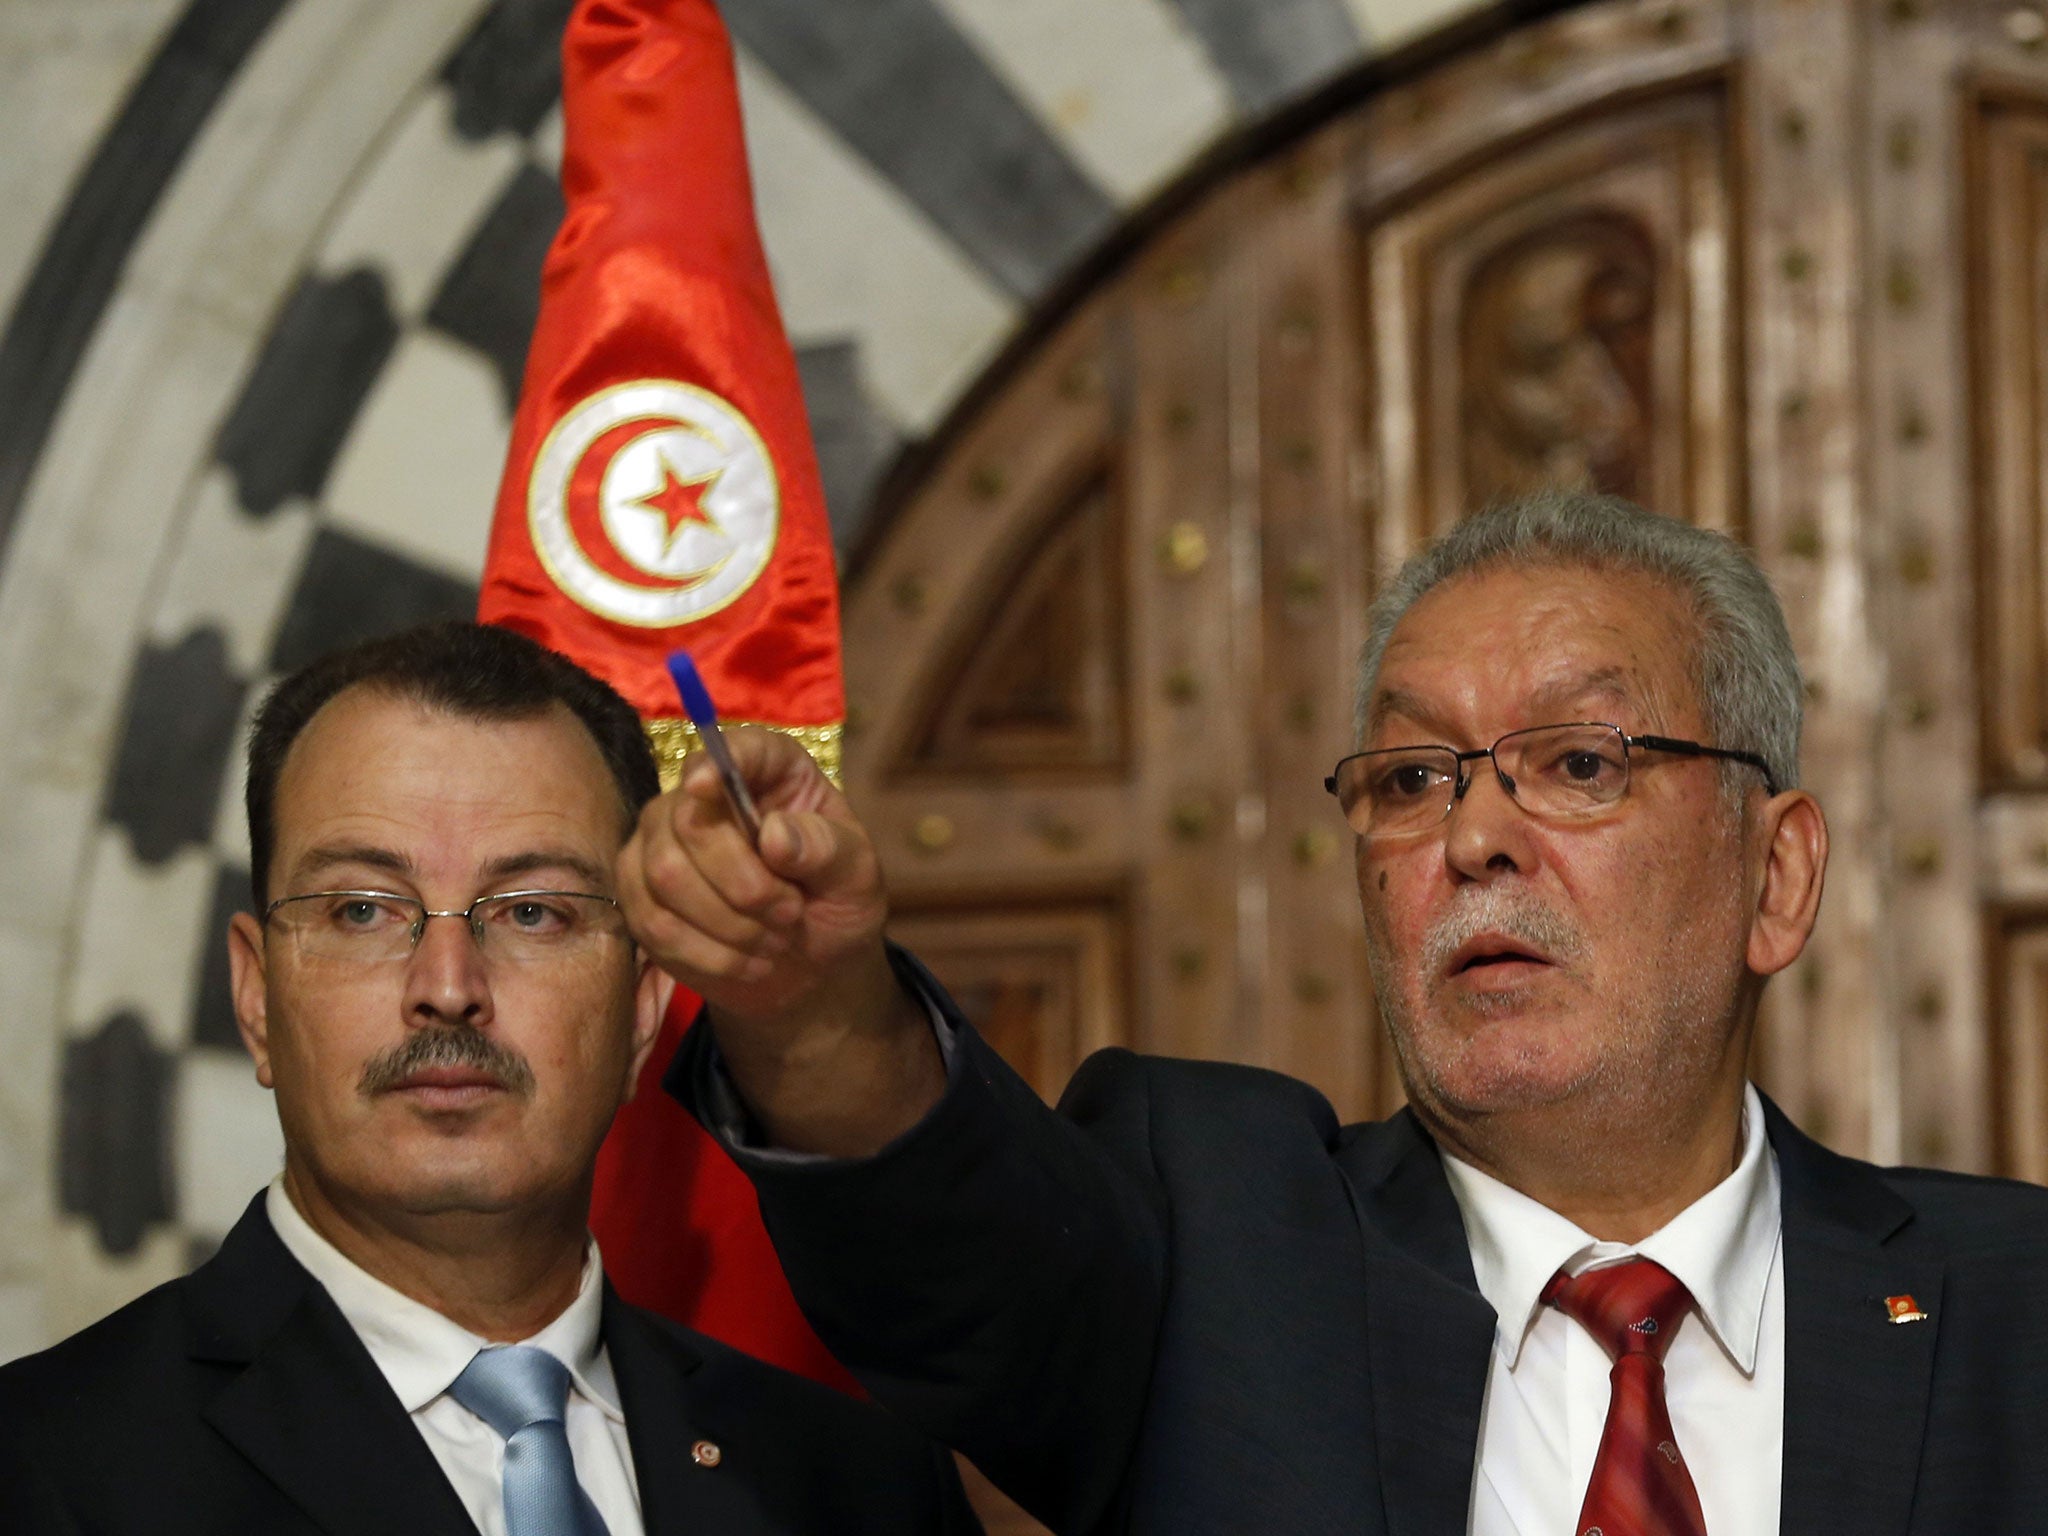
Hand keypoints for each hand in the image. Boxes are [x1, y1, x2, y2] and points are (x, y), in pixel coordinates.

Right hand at [616, 728, 941, 1153]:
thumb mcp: (857, 876)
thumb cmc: (837, 902)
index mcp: (771, 771)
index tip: (706, 785)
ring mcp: (662, 840)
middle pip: (688, 822)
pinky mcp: (640, 893)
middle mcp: (705, 793)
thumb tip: (775, 834)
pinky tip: (746, 963)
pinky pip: (653, 923)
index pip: (737, 749)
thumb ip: (827, 849)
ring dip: (729, 925)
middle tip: (790, 914)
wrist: (812, 965)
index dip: (717, 763)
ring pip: (666, 875)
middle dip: (744, 885)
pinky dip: (707, 955)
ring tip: (774, 942)